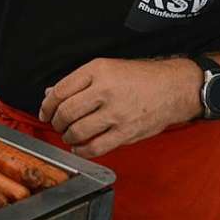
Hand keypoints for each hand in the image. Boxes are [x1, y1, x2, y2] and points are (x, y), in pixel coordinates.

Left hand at [38, 57, 203, 158]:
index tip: (45, 111)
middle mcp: (105, 91)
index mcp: (97, 71)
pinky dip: (82, 150)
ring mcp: (116, 113)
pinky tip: (79, 147)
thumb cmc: (140, 77)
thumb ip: (77, 81)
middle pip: (66, 112)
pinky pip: (95, 147)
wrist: (174, 88)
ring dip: (67, 136)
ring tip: (68, 134)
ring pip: (77, 131)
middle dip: (55, 122)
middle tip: (56, 123)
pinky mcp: (126, 132)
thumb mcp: (106, 68)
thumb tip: (51, 94)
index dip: (47, 105)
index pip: (60, 91)